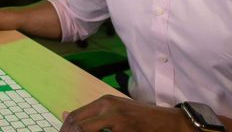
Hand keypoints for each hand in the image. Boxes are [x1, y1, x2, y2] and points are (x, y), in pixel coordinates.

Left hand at [60, 95, 192, 131]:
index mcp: (104, 101)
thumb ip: (92, 114)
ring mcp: (117, 119)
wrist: (168, 122)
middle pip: (77, 124)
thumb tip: (63, 114)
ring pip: (85, 131)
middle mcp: (108, 107)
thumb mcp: (115, 111)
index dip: (65, 130)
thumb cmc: (141, 118)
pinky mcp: (125, 130)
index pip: (74, 117)